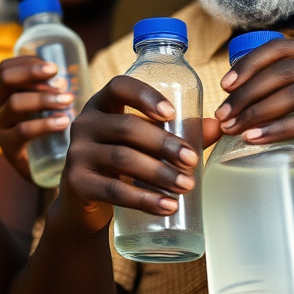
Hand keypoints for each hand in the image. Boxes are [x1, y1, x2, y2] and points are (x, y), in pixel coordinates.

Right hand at [0, 56, 75, 182]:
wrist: (45, 170)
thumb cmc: (49, 131)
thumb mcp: (47, 105)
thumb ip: (53, 89)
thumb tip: (66, 77)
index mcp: (3, 94)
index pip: (6, 68)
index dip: (29, 63)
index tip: (54, 68)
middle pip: (7, 79)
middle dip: (34, 74)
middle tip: (61, 81)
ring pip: (15, 103)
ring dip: (44, 98)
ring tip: (68, 101)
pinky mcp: (8, 148)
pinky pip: (24, 130)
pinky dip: (46, 123)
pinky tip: (64, 121)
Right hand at [61, 76, 214, 232]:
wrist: (84, 202)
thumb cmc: (120, 164)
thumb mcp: (142, 144)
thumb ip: (178, 133)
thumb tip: (217, 126)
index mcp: (102, 105)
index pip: (119, 87)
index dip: (145, 96)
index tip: (172, 113)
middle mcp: (84, 124)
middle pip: (126, 127)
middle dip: (164, 144)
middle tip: (192, 161)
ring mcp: (76, 153)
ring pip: (122, 159)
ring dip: (159, 173)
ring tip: (187, 186)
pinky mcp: (76, 183)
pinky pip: (113, 190)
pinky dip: (143, 199)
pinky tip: (167, 206)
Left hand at [216, 38, 293, 187]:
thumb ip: (292, 89)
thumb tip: (236, 98)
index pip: (279, 48)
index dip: (247, 65)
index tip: (224, 86)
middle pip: (280, 73)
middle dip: (244, 95)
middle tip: (222, 117)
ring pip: (292, 95)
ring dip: (256, 113)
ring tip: (233, 130)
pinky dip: (278, 130)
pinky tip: (256, 139)